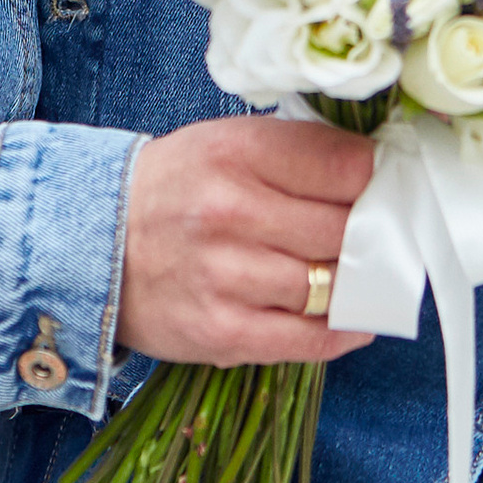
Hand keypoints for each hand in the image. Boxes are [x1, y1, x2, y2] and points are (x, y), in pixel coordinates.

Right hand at [117, 115, 375, 368]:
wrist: (97, 242)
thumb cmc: (178, 188)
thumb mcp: (228, 142)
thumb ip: (300, 151)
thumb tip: (379, 172)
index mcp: (236, 152)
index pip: (344, 166)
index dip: (378, 180)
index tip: (386, 187)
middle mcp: (230, 212)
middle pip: (344, 230)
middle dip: (373, 233)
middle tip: (383, 233)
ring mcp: (227, 278)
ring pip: (332, 286)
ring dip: (357, 284)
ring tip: (361, 274)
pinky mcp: (223, 334)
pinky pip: (311, 341)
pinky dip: (344, 332)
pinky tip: (353, 319)